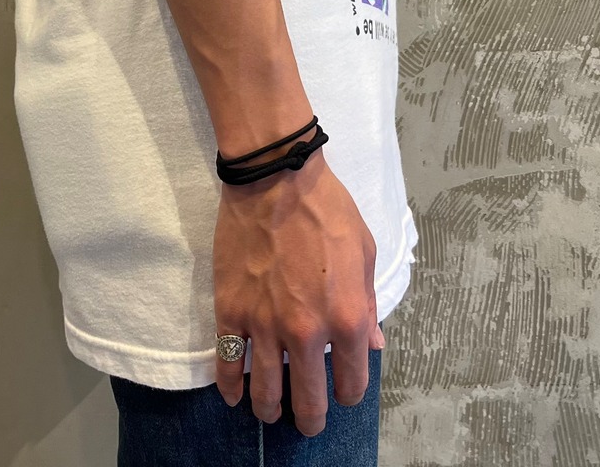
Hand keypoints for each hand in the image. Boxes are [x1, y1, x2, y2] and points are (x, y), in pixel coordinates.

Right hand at [212, 149, 381, 436]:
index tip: (342, 389)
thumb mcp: (364, 252)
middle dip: (311, 418)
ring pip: (264, 393)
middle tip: (307, 419)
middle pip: (308, 401)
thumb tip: (372, 343)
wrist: (275, 179)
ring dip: (269, 410)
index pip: (352, 383)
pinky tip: (234, 394)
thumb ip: (368, 304)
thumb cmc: (326, 208)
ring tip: (270, 411)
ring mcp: (265, 326)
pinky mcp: (231, 312)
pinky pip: (227, 365)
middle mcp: (307, 333)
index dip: (348, 392)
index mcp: (347, 319)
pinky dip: (230, 387)